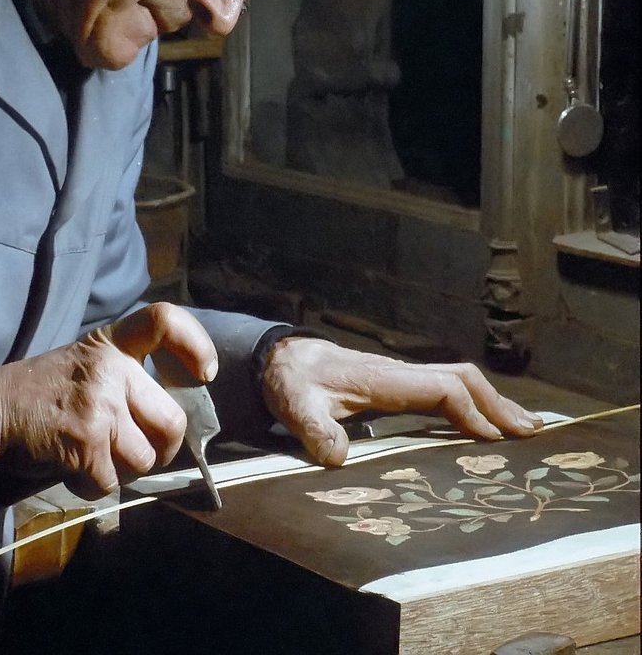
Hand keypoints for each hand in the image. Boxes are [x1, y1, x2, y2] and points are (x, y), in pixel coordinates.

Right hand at [0, 302, 216, 497]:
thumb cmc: (44, 394)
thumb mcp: (89, 365)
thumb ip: (129, 381)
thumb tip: (174, 423)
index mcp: (114, 343)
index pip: (165, 321)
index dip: (195, 344)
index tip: (204, 373)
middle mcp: (113, 368)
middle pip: (172, 421)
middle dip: (161, 449)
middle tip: (139, 452)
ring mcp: (101, 403)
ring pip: (145, 459)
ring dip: (124, 471)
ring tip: (96, 457)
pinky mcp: (86, 440)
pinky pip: (112, 482)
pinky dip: (93, 486)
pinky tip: (73, 468)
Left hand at [261, 338, 542, 466]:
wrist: (284, 361)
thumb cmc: (293, 384)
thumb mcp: (296, 408)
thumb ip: (314, 430)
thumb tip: (338, 456)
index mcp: (385, 379)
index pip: (441, 388)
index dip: (471, 411)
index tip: (495, 439)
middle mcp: (401, 373)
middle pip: (462, 378)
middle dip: (499, 403)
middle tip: (533, 432)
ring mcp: (402, 377)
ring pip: (458, 380)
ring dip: (493, 401)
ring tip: (526, 427)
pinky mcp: (399, 385)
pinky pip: (446, 389)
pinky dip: (474, 403)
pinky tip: (484, 423)